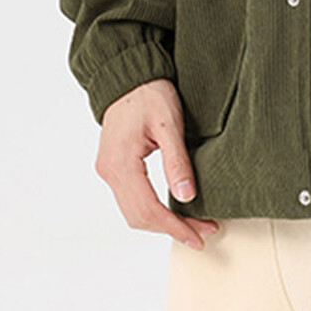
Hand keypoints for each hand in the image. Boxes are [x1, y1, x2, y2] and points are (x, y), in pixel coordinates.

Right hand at [95, 78, 221, 249]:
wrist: (128, 75)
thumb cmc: (149, 93)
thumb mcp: (169, 124)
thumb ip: (176, 161)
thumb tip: (186, 197)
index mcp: (121, 163)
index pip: (149, 210)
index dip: (175, 227)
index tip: (199, 236)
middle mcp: (109, 171)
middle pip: (139, 217)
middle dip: (172, 228)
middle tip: (203, 232)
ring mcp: (108, 170)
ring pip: (133, 212)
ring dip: (162, 222)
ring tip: (192, 224)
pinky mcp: (112, 166)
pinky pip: (130, 199)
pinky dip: (151, 210)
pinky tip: (172, 209)